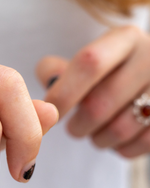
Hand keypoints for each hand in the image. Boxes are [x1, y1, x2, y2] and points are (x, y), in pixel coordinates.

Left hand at [36, 26, 149, 157]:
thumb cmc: (110, 72)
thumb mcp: (88, 59)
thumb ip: (58, 71)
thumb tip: (47, 89)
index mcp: (125, 39)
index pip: (89, 64)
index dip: (64, 92)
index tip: (50, 110)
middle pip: (99, 104)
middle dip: (78, 124)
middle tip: (73, 126)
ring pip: (119, 129)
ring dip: (97, 138)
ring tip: (95, 131)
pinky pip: (139, 145)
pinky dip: (119, 148)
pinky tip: (116, 138)